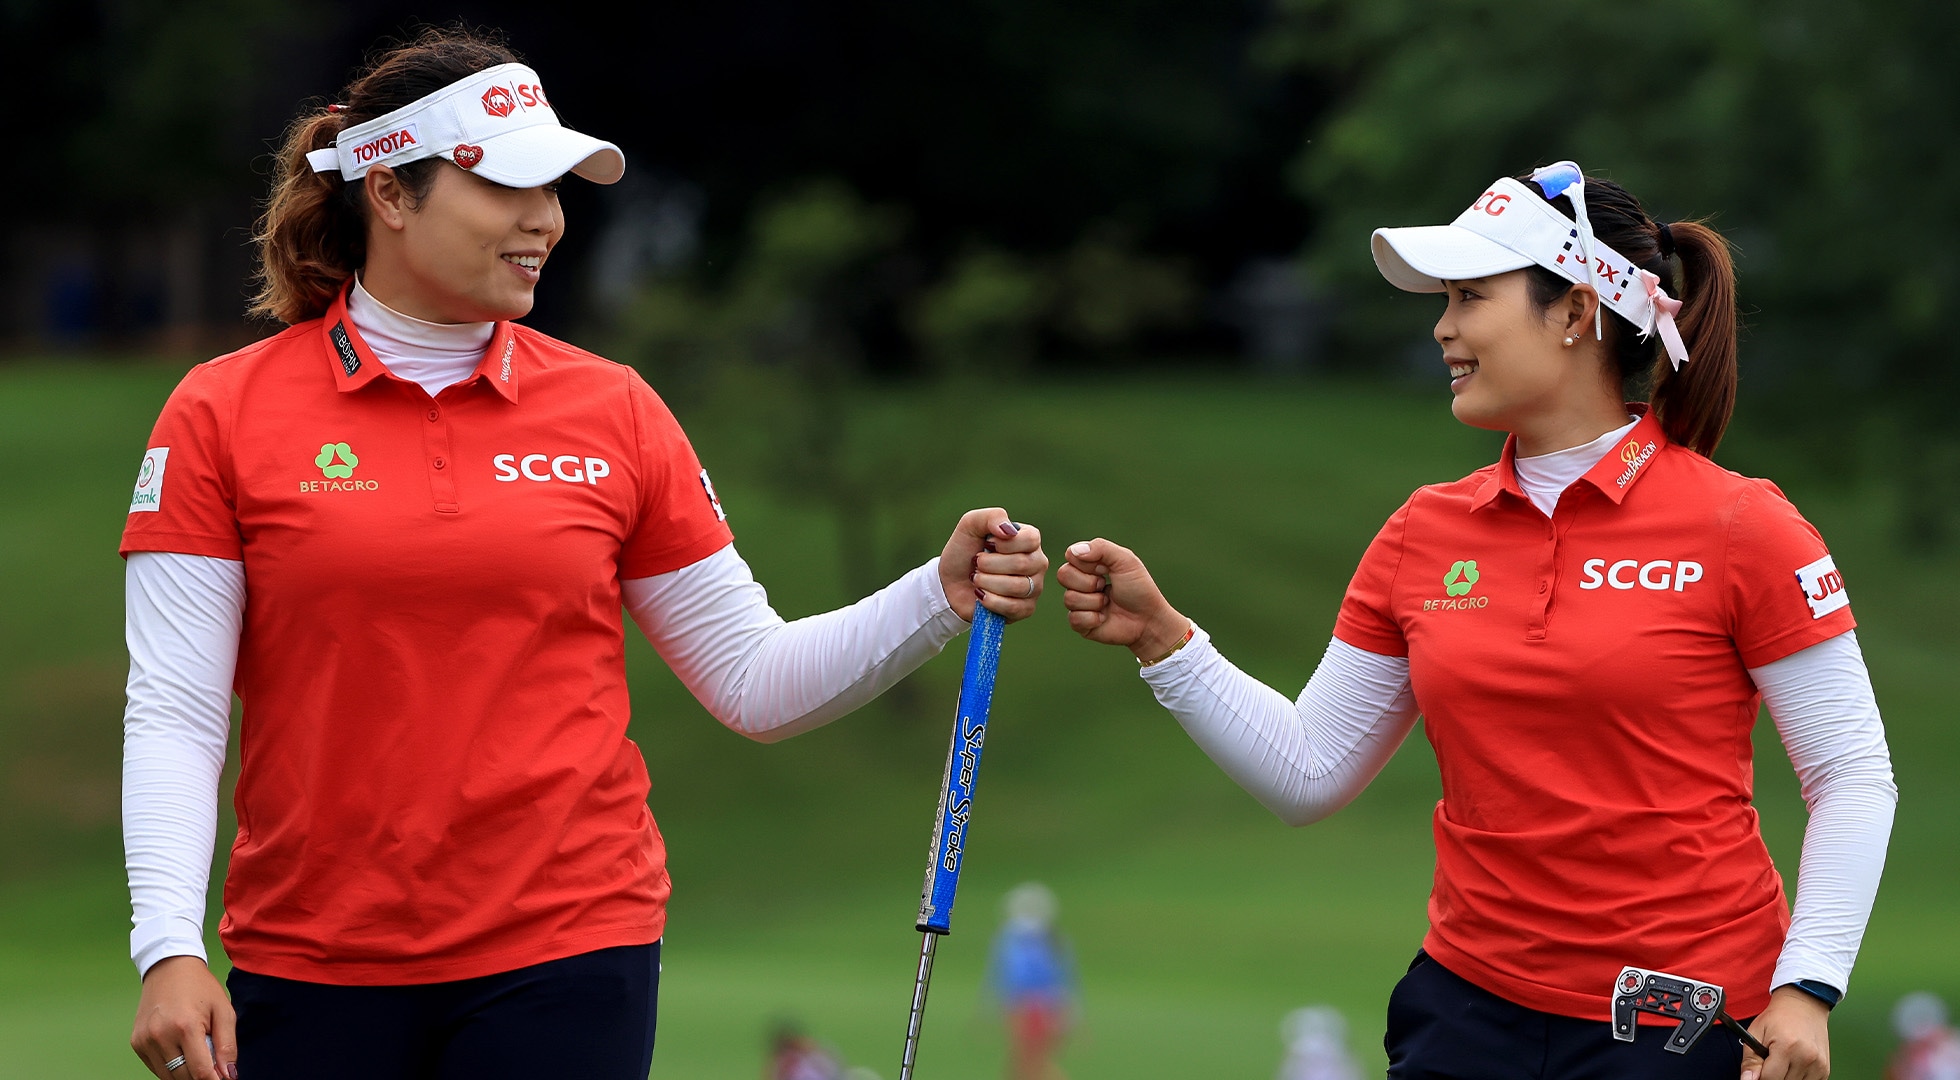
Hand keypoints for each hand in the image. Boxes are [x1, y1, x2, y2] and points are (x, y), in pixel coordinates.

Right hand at [132, 955, 236, 1079]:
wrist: (169, 968)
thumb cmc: (200, 987)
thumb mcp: (224, 1010)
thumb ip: (228, 1045)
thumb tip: (229, 1075)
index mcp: (185, 1027)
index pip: (200, 1072)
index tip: (224, 1079)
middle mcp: (160, 1036)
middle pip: (183, 1078)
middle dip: (201, 1078)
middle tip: (214, 1068)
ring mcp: (145, 1041)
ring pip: (168, 1077)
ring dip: (185, 1074)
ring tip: (198, 1055)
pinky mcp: (137, 1043)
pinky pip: (156, 1068)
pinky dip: (171, 1067)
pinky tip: (182, 1052)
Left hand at [939, 508, 1046, 621]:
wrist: (950, 584)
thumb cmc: (964, 552)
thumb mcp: (970, 526)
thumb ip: (991, 517)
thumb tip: (1009, 531)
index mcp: (1029, 540)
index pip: (1031, 539)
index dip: (1004, 544)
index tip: (986, 544)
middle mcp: (1036, 563)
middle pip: (1022, 564)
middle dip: (989, 564)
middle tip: (976, 563)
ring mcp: (1034, 587)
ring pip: (1018, 587)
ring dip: (988, 582)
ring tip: (976, 579)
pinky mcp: (1026, 609)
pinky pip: (1014, 607)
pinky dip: (991, 601)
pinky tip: (981, 595)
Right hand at [1058, 538, 1190, 662]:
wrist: (1148, 619)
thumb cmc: (1139, 588)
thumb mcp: (1126, 560)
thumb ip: (1101, 548)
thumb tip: (1074, 552)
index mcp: (1089, 565)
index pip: (1070, 555)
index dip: (1087, 563)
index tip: (1105, 568)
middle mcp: (1080, 582)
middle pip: (1063, 575)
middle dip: (1089, 582)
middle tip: (1105, 585)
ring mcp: (1079, 603)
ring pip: (1069, 598)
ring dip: (1094, 601)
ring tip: (1107, 603)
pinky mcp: (1080, 624)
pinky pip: (1074, 618)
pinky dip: (1093, 618)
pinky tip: (1104, 618)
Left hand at [1740, 986, 1830, 1079]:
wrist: (1803, 1005)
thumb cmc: (1779, 1017)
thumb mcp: (1756, 1033)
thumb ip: (1750, 1060)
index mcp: (1787, 1047)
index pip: (1770, 1079)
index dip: (1759, 1077)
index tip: (1757, 1073)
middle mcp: (1806, 1058)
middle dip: (1773, 1077)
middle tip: (1770, 1063)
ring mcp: (1818, 1065)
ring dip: (1786, 1078)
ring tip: (1782, 1062)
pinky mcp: (1825, 1070)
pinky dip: (1798, 1079)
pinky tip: (1793, 1066)